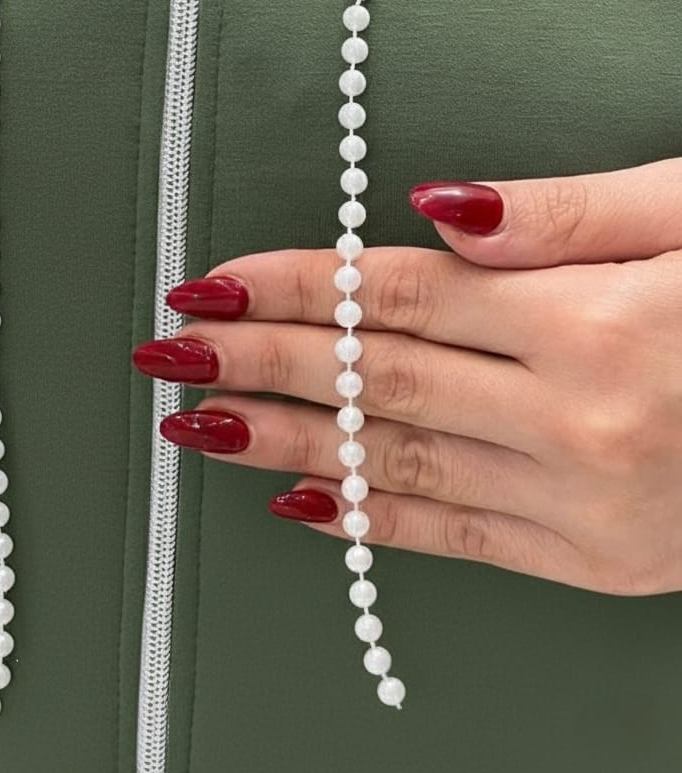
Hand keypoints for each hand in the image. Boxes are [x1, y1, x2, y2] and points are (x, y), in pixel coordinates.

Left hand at [133, 158, 681, 595]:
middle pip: (378, 377)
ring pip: (398, 462)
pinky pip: (460, 537)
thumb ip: (560, 213)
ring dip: (287, 440)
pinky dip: (372, 520)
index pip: (396, 295)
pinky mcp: (604, 562)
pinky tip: (298, 499)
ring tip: (199, 425)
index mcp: (597, 319)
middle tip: (168, 349)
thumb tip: (433, 211)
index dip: (292, 286)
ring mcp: (588, 502)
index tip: (213, 281)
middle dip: (259, 358)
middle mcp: (581, 418)